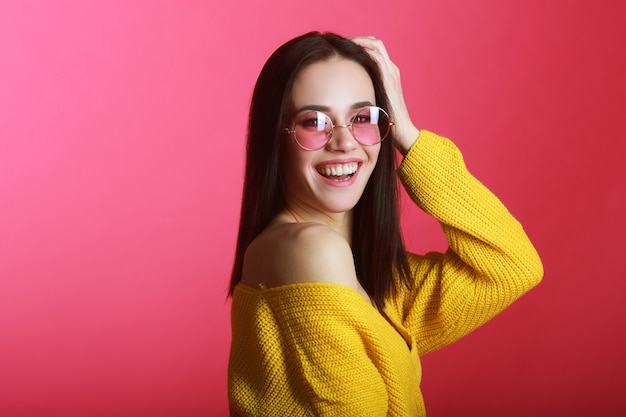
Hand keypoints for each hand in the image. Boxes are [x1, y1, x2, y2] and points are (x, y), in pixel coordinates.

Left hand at [351, 36, 419, 154]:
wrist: (401, 131)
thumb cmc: (385, 121)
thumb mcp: (371, 102)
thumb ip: (363, 94)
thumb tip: (343, 94)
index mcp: (388, 74)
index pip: (374, 49)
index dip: (359, 44)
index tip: (342, 48)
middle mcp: (391, 70)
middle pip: (375, 43)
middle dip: (357, 39)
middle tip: (341, 43)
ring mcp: (391, 73)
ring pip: (375, 45)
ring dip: (358, 41)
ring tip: (342, 43)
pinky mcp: (388, 79)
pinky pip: (376, 56)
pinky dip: (363, 49)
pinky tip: (349, 52)